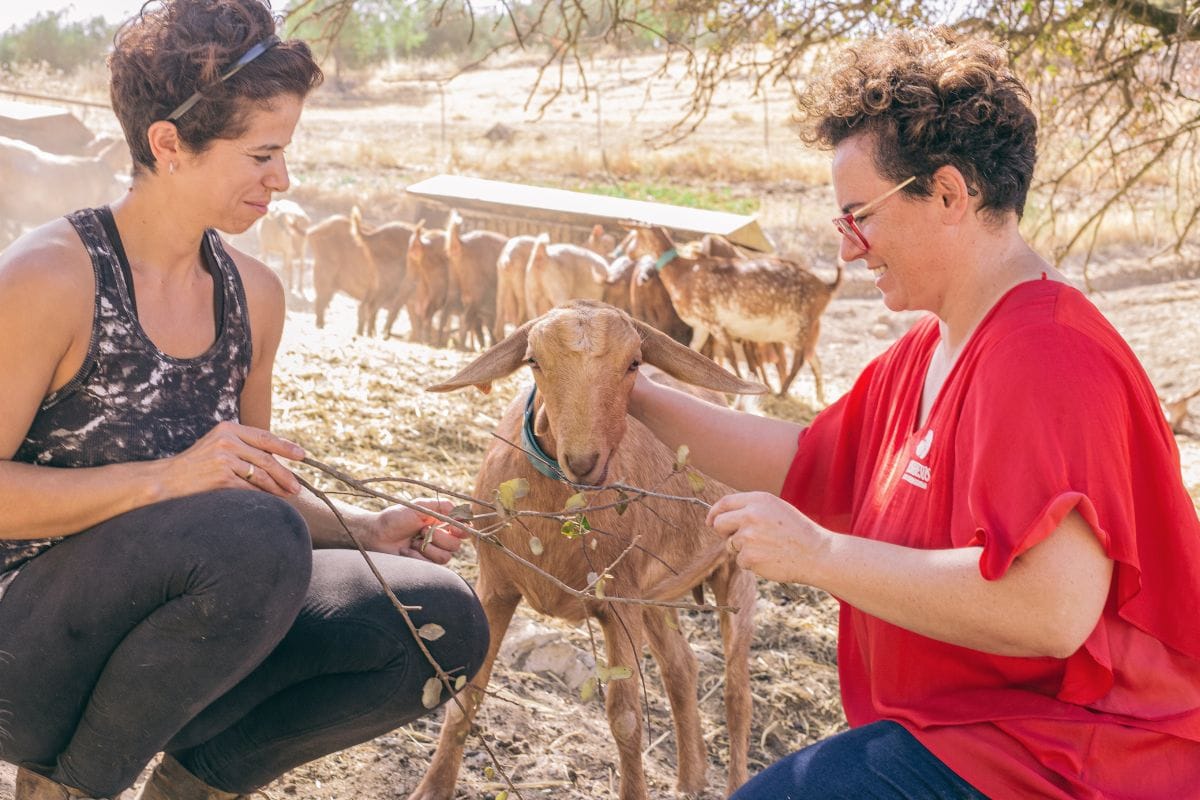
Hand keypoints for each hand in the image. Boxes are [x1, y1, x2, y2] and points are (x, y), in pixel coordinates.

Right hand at [162, 421, 304, 499]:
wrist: (166, 480)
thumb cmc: (195, 465)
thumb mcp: (217, 446)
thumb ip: (242, 446)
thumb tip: (275, 458)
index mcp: (228, 428)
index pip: (265, 437)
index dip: (286, 447)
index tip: (302, 456)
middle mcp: (227, 440)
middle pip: (266, 457)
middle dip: (285, 473)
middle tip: (297, 486)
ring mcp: (224, 459)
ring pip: (261, 474)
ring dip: (278, 486)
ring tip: (288, 494)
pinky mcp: (222, 477)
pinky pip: (250, 487)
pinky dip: (262, 495)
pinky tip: (270, 500)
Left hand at [359, 498, 470, 563]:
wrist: (376, 535)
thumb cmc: (396, 518)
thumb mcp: (420, 506)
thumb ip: (442, 506)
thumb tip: (463, 512)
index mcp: (441, 522)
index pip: (463, 529)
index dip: (463, 530)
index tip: (455, 528)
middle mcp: (440, 538)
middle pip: (456, 544)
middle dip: (439, 538)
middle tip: (421, 530)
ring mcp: (432, 553)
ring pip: (446, 557)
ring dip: (428, 548)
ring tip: (412, 542)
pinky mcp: (424, 565)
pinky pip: (431, 565)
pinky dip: (417, 556)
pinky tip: (405, 551)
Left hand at [706, 491, 829, 583]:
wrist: (816, 554)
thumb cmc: (797, 532)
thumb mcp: (776, 509)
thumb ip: (751, 509)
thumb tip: (723, 517)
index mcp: (758, 500)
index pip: (725, 502)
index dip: (714, 512)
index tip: (710, 521)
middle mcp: (750, 515)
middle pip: (720, 524)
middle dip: (724, 533)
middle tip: (738, 539)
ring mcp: (748, 536)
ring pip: (731, 545)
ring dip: (743, 550)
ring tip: (768, 549)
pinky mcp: (749, 556)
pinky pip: (740, 561)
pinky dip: (752, 563)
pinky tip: (770, 559)